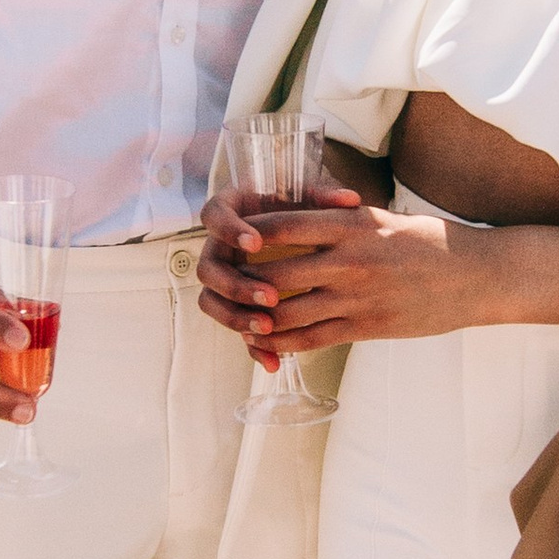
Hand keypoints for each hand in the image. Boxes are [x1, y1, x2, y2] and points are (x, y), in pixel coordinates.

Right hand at [196, 180, 361, 368]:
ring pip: (212, 302)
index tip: (255, 242)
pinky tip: (274, 361)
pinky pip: (235, 328)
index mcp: (232, 213)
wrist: (310, 240)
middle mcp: (219, 247)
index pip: (213, 216)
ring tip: (268, 326)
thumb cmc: (306, 214)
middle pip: (207, 269)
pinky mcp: (237, 308)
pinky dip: (253, 347)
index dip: (228, 230)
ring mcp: (223, 279)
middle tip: (270, 295)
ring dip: (237, 317)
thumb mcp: (313, 203)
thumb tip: (351, 200)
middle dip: (236, 285)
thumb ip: (326, 198)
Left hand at [197, 185, 492, 354]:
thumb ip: (344, 222)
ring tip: (237, 317)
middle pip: (274, 271)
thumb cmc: (431, 242)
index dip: (249, 232)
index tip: (231, 236)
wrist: (477, 276)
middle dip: (243, 279)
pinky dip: (281, 342)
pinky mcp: (367, 327)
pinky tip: (265, 343)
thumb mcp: (385, 218)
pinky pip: (311, 339)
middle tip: (225, 282)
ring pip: (286, 311)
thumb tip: (303, 222)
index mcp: (352, 223)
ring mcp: (357, 296)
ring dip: (255, 318)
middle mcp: (349, 259)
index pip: (283, 223)